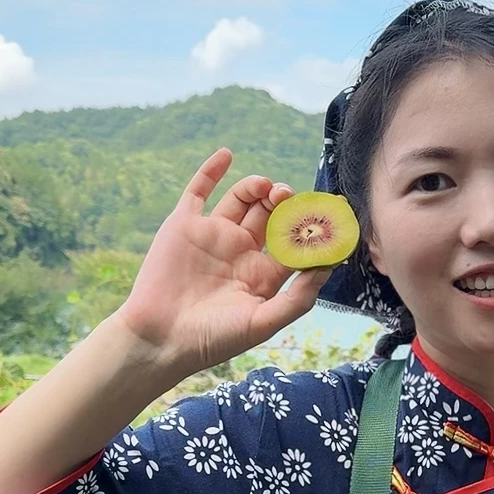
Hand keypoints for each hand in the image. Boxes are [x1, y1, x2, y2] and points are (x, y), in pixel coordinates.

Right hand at [117, 148, 333, 376]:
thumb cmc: (214, 338)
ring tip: (267, 189)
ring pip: (242, 199)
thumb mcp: (262, 323)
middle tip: (290, 198)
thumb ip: (297, 298)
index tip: (333, 211)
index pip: (295, 243)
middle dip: (285, 203)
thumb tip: (327, 268)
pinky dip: (211, 170)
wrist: (160, 337)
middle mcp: (241, 252)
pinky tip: (227, 155)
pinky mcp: (184, 225)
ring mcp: (213, 235)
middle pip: (271, 215)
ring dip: (258, 187)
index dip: (312, 228)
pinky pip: (199, 190)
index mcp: (263, 275)